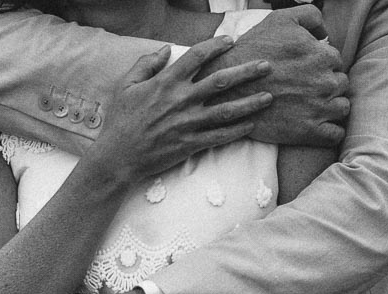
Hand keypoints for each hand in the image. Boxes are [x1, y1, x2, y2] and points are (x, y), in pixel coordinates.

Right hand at [83, 37, 274, 187]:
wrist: (118, 157)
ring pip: (226, 110)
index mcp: (166, 82)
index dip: (216, 46)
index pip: (197, 56)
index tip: (231, 41)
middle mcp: (181, 100)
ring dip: (250, 103)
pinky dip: (237, 131)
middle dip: (246, 72)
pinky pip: (219, 137)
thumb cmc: (120, 121)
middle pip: (221, 81)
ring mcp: (188, 123)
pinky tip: (252, 126)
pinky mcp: (190, 144)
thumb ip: (146, 64)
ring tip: (269, 97)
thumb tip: (165, 50)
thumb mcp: (126, 86)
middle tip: (267, 66)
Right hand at [217, 6, 348, 148]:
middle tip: (306, 88)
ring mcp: (320, 108)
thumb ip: (310, 16)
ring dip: (331, 106)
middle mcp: (326, 82)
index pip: (335, 61)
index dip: (321, 65)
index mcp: (322, 56)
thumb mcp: (281, 20)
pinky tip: (318, 125)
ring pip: (342, 108)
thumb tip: (325, 33)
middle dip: (327, 85)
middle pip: (341, 84)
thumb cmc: (254, 50)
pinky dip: (330, 131)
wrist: (229, 88)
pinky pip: (335, 134)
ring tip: (312, 105)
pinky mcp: (310, 132)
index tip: (305, 70)